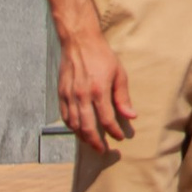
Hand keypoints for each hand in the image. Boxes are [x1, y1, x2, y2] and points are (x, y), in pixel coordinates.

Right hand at [55, 24, 135, 151]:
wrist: (79, 41)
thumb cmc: (101, 55)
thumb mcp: (119, 73)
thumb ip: (123, 96)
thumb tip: (131, 116)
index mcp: (99, 90)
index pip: (107, 120)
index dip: (114, 132)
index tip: (119, 137)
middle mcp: (82, 96)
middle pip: (88, 128)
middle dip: (96, 142)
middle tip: (103, 150)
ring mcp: (69, 95)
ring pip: (74, 125)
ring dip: (83, 137)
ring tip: (92, 143)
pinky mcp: (60, 93)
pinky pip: (64, 116)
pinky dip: (71, 127)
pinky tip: (78, 130)